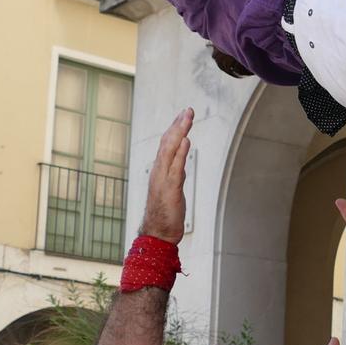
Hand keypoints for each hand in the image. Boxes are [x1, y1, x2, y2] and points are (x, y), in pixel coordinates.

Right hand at [137, 108, 191, 242]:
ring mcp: (163, 179)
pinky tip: (186, 141)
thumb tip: (182, 160)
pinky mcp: (169, 189)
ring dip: (179, 132)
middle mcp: (159, 171)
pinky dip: (180, 153)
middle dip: (178, 125)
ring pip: (170, 150)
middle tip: (188, 110)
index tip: (183, 115)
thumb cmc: (165, 213)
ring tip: (187, 117)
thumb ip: (177, 172)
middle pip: (168, 143)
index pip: (167, 144)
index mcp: (160, 171)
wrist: (157, 234)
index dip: (176, 128)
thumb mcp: (173, 188)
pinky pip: (175, 167)